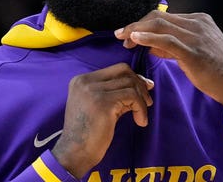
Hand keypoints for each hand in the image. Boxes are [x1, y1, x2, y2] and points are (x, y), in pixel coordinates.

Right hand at [51, 63, 153, 177]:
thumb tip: (144, 84)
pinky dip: (141, 109)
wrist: (74, 153)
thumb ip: (116, 94)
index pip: (116, 69)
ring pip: (130, 84)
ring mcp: (93, 91)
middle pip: (123, 71)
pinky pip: (132, 97)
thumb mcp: (100, 107)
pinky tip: (140, 121)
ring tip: (142, 116)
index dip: (133, 78)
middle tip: (147, 101)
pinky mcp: (103, 102)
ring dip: (142, 100)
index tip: (144, 91)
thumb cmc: (88, 134)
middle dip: (140, 84)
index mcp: (81, 80)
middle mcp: (85, 81)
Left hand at [114, 10, 222, 117]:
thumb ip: (173, 45)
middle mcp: (198, 23)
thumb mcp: (195, 52)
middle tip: (121, 36)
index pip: (164, 16)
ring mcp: (197, 36)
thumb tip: (150, 43)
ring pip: (160, 25)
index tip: (129, 34)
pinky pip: (166, 40)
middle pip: (158, 17)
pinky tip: (135, 39)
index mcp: (199, 20)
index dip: (143, 23)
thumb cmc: (216, 72)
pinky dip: (148, 37)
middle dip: (136, 25)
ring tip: (124, 39)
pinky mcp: (194, 51)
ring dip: (137, 30)